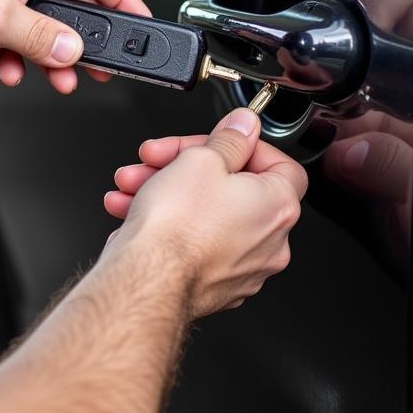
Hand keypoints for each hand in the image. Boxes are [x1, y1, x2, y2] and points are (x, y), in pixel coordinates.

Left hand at [0, 0, 148, 93]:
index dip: (122, 0)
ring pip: (45, 29)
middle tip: (102, 65)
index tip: (140, 23)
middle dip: (83, 41)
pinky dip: (17, 59)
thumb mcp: (0, 18)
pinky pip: (18, 41)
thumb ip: (44, 39)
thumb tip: (74, 52)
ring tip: (59, 77)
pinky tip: (8, 70)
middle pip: (72, 7)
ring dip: (49, 56)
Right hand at [104, 109, 307, 317]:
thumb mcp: (201, 159)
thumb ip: (229, 138)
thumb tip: (243, 126)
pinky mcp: (214, 286)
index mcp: (278, 207)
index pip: (279, 164)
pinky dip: (168, 227)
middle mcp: (269, 243)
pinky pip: (194, 245)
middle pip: (232, 189)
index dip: (245, 146)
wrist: (147, 282)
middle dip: (185, 167)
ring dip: (167, 193)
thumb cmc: (175, 229)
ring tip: (133, 186)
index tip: (218, 139)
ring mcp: (242, 269)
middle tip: (159, 160)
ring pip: (206, 216)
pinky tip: (134, 212)